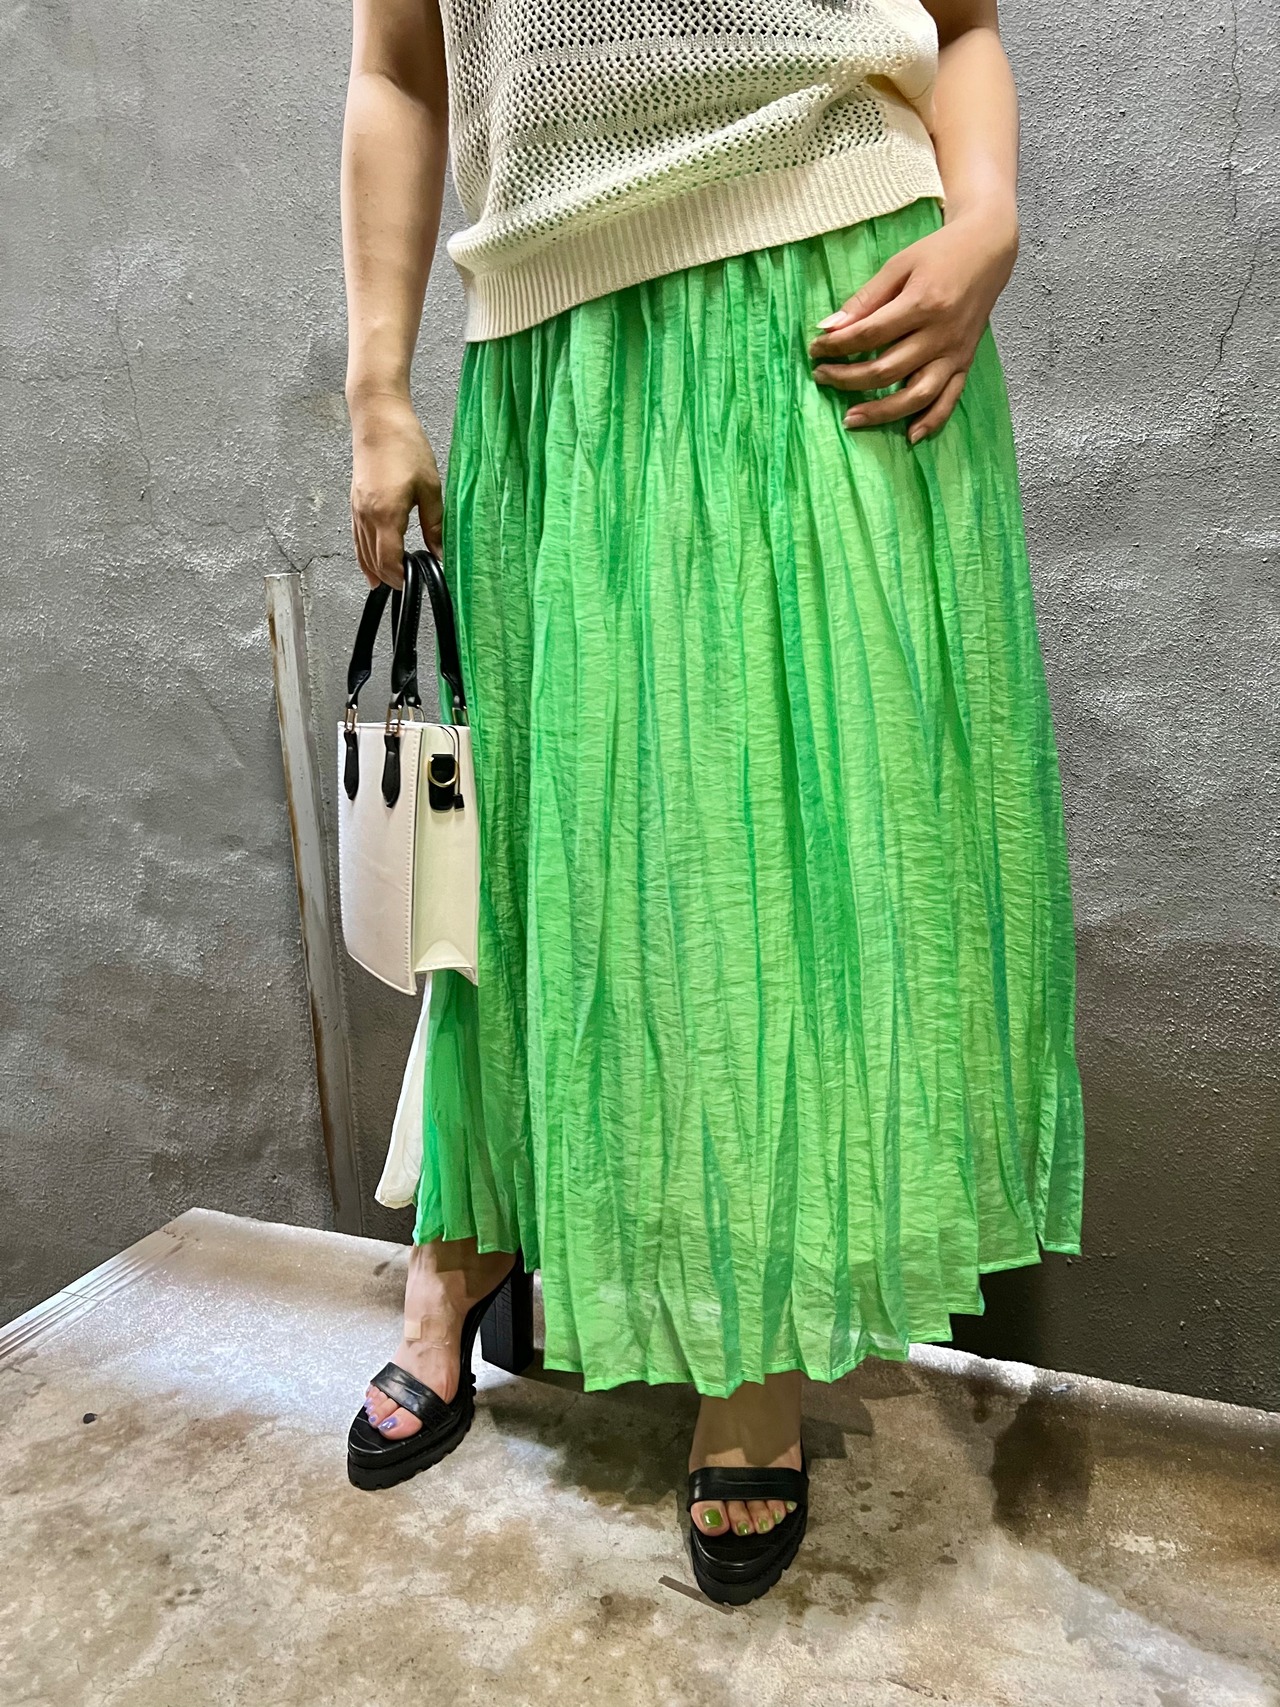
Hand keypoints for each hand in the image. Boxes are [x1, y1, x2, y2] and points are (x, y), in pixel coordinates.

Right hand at [348, 393, 442, 588]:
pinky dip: (364, 556)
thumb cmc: (405, 446)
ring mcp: (357, 510)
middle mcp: (366, 516)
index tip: (414, 585)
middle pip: (374, 561)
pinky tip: (370, 567)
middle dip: (391, 578)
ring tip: (390, 585)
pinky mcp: (355, 503)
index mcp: (386, 515)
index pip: (390, 560)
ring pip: (362, 551)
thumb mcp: (430, 488)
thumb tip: (440, 552)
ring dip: (376, 570)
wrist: (378, 419)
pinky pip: (357, 538)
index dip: (401, 578)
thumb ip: (435, 525)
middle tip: (408, 587)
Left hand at [807, 204, 1018, 443]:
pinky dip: (931, 421)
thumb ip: (865, 299)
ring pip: (916, 395)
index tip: (816, 348)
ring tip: (850, 418)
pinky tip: (910, 436)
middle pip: (886, 370)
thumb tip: (829, 327)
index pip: (869, 336)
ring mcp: (955, 352)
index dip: (837, 346)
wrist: (988, 248)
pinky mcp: (965, 362)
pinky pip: (950, 399)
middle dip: (847, 379)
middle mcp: (941, 334)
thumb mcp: (898, 265)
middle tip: (821, 377)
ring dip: (881, 412)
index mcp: (922, 304)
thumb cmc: (940, 252)